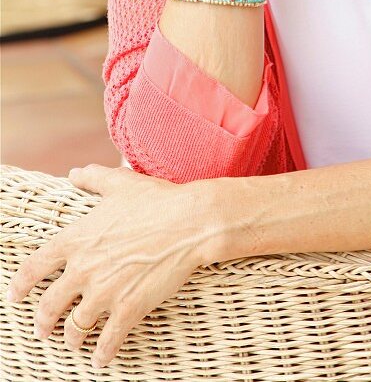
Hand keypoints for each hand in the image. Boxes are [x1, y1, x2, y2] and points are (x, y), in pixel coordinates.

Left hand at [5, 164, 215, 369]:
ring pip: (75, 328)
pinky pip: (107, 341)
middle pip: (49, 305)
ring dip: (71, 338)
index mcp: (77, 239)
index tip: (16, 296)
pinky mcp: (128, 309)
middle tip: (42, 329)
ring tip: (73, 342)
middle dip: (43, 321)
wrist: (190, 223)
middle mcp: (84, 269)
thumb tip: (74, 173)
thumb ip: (93, 178)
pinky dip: (102, 354)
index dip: (21, 285)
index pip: (35, 267)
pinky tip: (101, 359)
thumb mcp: (120, 183)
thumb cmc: (156, 200)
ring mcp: (105, 293)